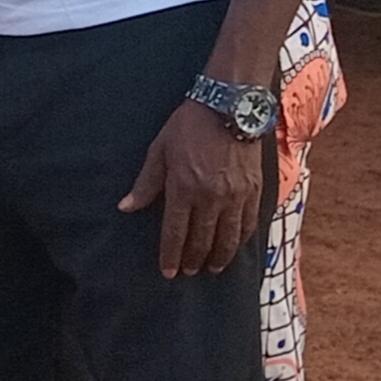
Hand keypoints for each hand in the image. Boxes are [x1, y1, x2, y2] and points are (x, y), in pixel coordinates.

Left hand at [119, 101, 263, 277]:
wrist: (230, 107)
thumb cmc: (188, 127)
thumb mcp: (159, 151)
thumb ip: (146, 183)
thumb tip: (126, 207)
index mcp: (184, 189)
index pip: (175, 233)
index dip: (171, 256)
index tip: (169, 272)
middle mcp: (211, 198)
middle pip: (202, 240)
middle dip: (195, 260)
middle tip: (190, 273)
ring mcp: (236, 195)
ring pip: (228, 237)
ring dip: (220, 256)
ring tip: (213, 268)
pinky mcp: (254, 190)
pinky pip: (249, 223)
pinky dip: (242, 239)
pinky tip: (236, 246)